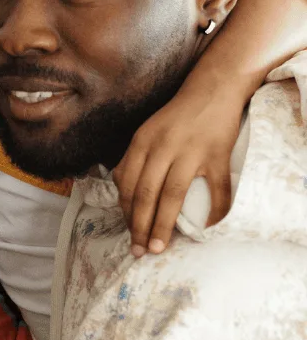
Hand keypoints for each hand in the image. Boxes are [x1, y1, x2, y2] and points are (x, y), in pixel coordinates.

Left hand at [113, 83, 239, 257]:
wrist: (213, 89)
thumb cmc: (176, 117)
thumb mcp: (145, 132)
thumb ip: (133, 159)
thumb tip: (121, 192)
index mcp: (141, 143)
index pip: (128, 185)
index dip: (126, 214)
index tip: (129, 234)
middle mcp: (163, 148)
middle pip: (145, 194)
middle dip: (139, 226)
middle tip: (139, 250)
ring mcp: (191, 151)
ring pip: (172, 196)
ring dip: (163, 225)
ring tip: (159, 246)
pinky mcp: (218, 154)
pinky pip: (217, 189)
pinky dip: (214, 211)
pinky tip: (206, 228)